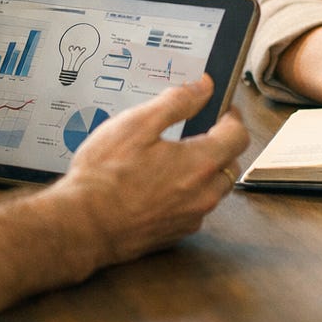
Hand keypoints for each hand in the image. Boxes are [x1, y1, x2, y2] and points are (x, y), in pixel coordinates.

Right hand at [57, 75, 249, 267]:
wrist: (82, 225)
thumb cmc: (105, 176)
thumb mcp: (137, 124)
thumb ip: (177, 102)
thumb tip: (204, 87)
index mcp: (201, 163)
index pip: (239, 135)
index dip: (232, 117)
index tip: (221, 110)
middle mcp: (203, 194)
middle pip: (230, 163)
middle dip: (219, 144)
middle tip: (195, 131)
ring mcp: (190, 217)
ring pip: (213, 188)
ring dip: (203, 171)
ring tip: (170, 158)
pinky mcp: (176, 233)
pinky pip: (194, 208)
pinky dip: (186, 193)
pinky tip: (158, 184)